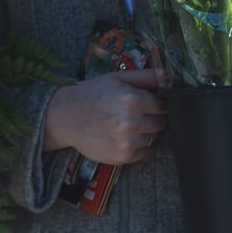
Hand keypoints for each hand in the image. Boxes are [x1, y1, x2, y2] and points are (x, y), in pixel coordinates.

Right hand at [42, 67, 165, 165]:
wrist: (65, 117)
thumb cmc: (91, 94)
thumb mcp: (116, 78)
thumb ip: (144, 77)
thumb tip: (167, 76)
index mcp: (133, 100)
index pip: (161, 106)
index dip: (154, 104)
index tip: (145, 105)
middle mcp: (132, 122)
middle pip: (160, 123)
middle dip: (151, 119)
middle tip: (135, 116)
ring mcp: (128, 141)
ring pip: (152, 139)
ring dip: (144, 133)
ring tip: (126, 127)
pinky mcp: (123, 156)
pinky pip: (144, 153)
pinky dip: (138, 147)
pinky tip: (123, 138)